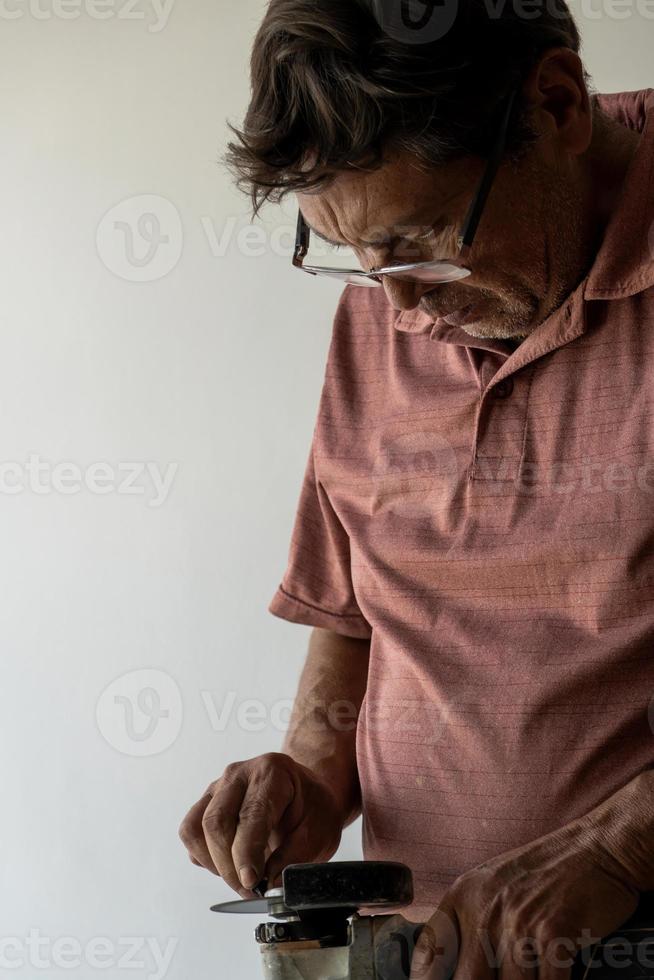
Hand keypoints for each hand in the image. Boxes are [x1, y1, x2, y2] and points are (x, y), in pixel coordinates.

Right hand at [178, 752, 345, 897]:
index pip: (251, 814)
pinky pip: (190, 834)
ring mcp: (218, 786)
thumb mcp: (320, 830)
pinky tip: (229, 863)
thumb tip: (271, 886)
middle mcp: (239, 774)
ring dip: (213, 863)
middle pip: (216, 822)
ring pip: (195, 828)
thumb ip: (295, 857)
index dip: (246, 852)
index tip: (251, 881)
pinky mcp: (206, 802)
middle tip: (250, 890)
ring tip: (239, 878)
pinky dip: (203, 856)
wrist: (305, 790)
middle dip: (229, 866)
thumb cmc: (312, 805)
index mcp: (272, 773)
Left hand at [410, 816, 639, 979]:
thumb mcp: (494, 884)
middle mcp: (485, 909)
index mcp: (464, 895)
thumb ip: (471, 921)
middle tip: (498, 978)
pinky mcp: (554, 935)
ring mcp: (519, 923)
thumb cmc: (547, 871)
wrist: (597, 848)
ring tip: (529, 976)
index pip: (431, 951)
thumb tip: (449, 965)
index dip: (428, 979)